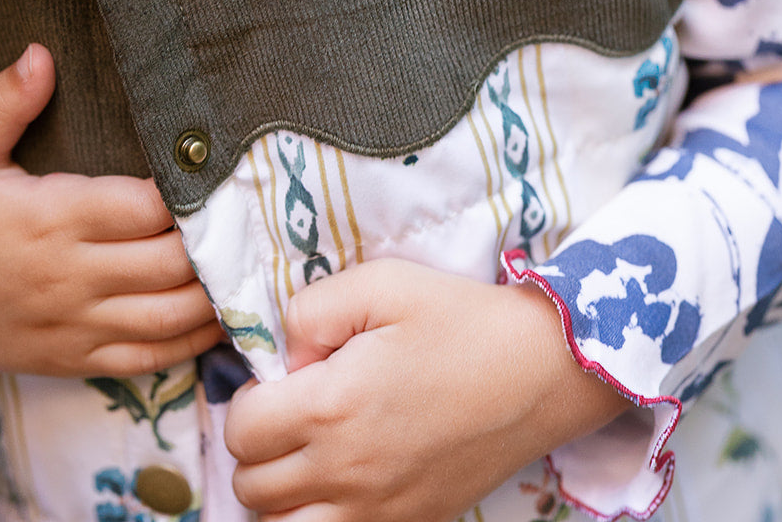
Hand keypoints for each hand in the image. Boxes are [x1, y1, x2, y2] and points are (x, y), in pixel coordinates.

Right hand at [0, 44, 220, 376]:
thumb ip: (3, 102)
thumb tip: (41, 53)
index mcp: (49, 218)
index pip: (144, 207)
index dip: (189, 191)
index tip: (222, 167)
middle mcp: (69, 276)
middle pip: (170, 261)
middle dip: (217, 238)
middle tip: (255, 210)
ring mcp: (74, 325)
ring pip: (169, 316)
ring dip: (217, 291)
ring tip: (251, 259)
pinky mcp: (73, 360)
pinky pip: (147, 359)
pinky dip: (192, 341)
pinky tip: (222, 316)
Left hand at [226, 258, 625, 521]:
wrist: (539, 371)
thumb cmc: (459, 320)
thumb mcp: (380, 283)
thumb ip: (310, 312)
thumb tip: (282, 357)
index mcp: (332, 406)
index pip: (242, 430)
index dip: (247, 399)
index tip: (280, 379)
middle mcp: (347, 471)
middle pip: (252, 486)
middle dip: (258, 446)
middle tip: (292, 411)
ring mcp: (379, 512)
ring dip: (280, 495)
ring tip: (306, 455)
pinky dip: (320, 521)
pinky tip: (340, 484)